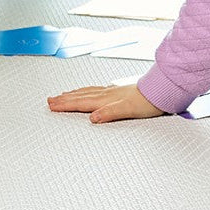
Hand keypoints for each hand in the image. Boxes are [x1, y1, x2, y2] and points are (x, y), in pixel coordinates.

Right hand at [47, 83, 165, 122]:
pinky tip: (86, 92)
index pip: (80, 103)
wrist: (159, 92)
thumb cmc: (146, 103)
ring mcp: (110, 92)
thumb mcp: (127, 111)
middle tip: (50, 100)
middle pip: (79, 96)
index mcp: (105, 99)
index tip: (52, 105)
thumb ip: (109, 113)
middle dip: (63, 99)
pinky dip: (85, 92)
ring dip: (72, 94)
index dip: (65, 105)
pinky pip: (94, 91)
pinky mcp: (116, 92)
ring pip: (86, 92)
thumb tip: (92, 118)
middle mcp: (105, 94)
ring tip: (62, 94)